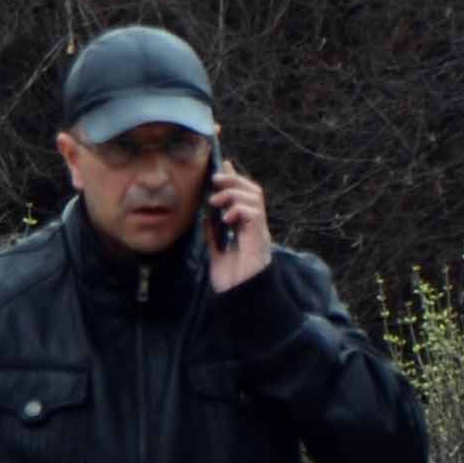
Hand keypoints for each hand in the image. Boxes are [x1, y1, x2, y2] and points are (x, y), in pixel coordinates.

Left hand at [206, 161, 273, 292]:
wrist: (240, 299)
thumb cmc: (232, 280)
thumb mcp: (217, 252)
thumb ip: (213, 235)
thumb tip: (204, 216)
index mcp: (245, 227)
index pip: (242, 196)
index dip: (234, 179)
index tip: (222, 164)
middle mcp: (255, 226)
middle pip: (253, 190)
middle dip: (234, 180)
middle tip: (215, 180)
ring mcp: (259, 231)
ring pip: (255, 197)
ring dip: (233, 193)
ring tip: (216, 202)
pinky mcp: (259, 239)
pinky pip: (254, 214)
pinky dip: (239, 209)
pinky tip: (227, 217)